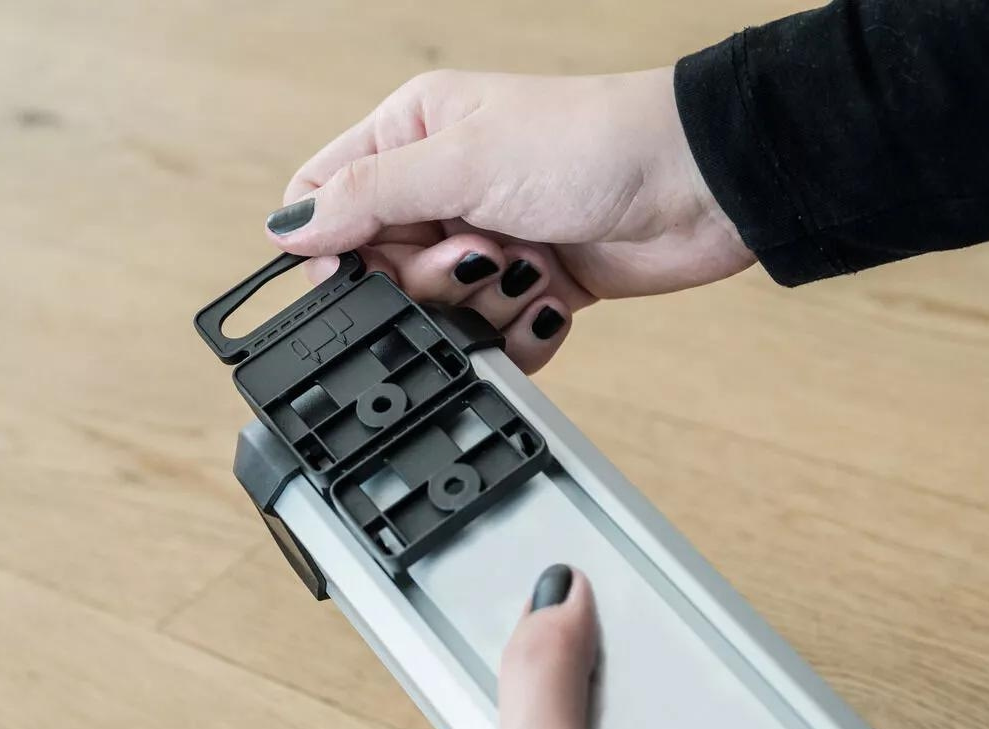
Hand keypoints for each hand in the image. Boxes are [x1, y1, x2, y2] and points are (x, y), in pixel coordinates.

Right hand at [267, 69, 753, 372]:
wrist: (699, 186)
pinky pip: (492, 335)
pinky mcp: (530, 283)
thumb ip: (367, 198)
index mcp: (415, 133)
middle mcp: (446, 185)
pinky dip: (517, 334)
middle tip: (476, 258)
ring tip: (527, 269)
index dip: (329, 247)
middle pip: (382, 267)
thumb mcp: (462, 161)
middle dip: (428, 280)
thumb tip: (288, 228)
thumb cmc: (593, 144)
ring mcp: (490, 239)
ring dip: (480, 306)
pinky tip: (547, 303)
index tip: (359, 277)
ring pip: (439, 309)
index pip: (327, 195)